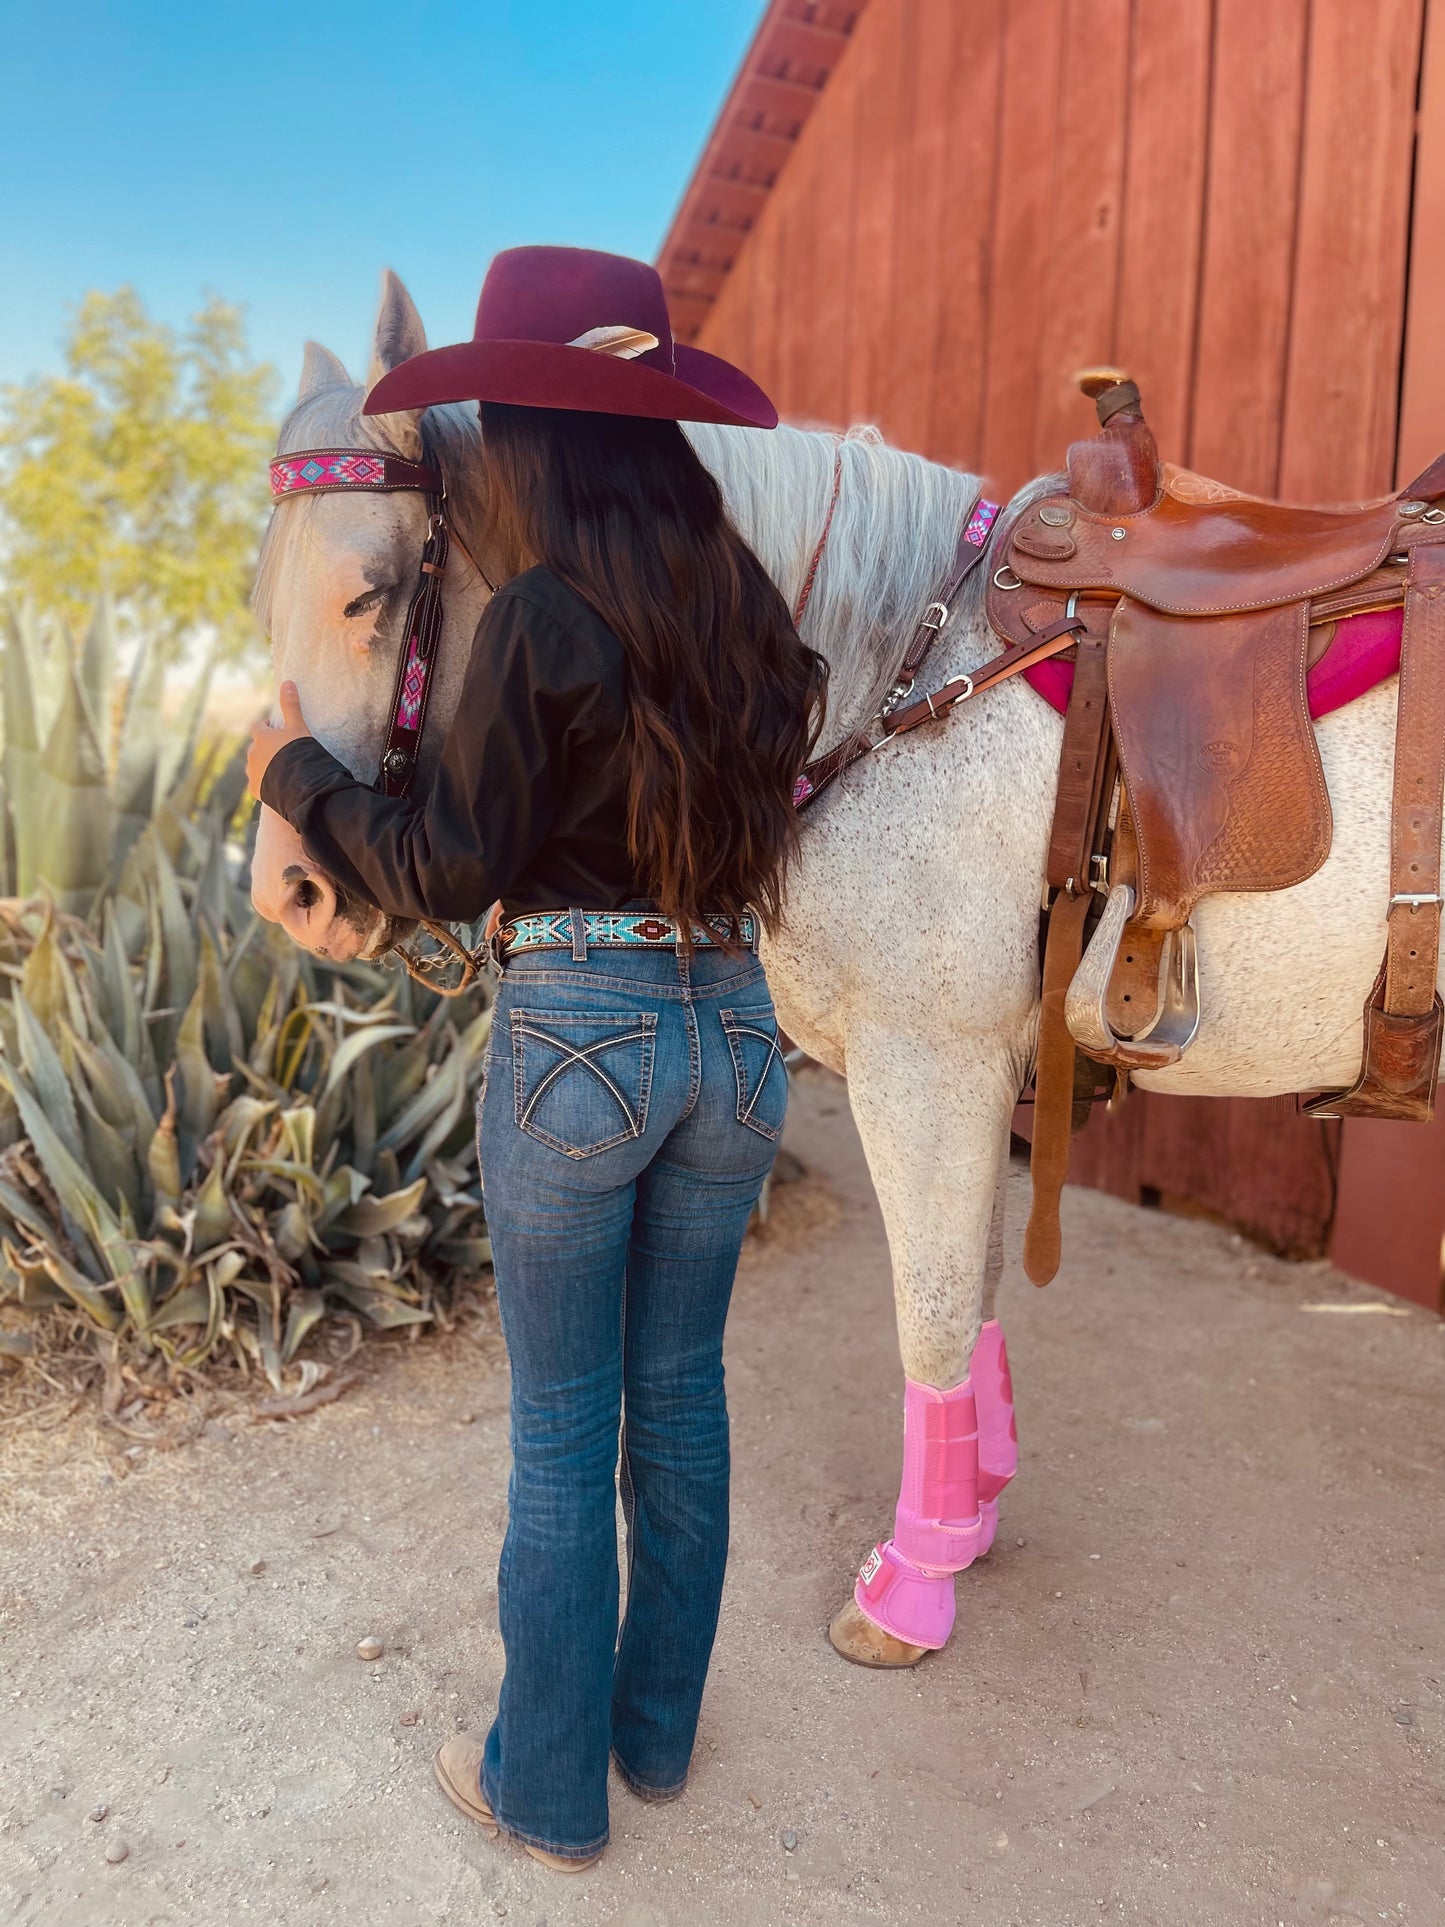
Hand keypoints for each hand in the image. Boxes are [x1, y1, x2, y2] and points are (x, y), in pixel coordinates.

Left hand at [248, 681, 311, 796]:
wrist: (301, 785)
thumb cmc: (300, 752)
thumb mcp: (298, 728)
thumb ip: (291, 706)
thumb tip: (287, 682)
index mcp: (261, 737)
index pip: (257, 727)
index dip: (266, 727)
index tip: (275, 729)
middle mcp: (252, 754)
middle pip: (255, 747)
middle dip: (265, 748)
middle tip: (281, 752)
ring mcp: (252, 773)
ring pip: (254, 766)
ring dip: (263, 766)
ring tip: (280, 771)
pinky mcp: (255, 790)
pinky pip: (257, 784)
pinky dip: (264, 783)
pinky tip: (277, 785)